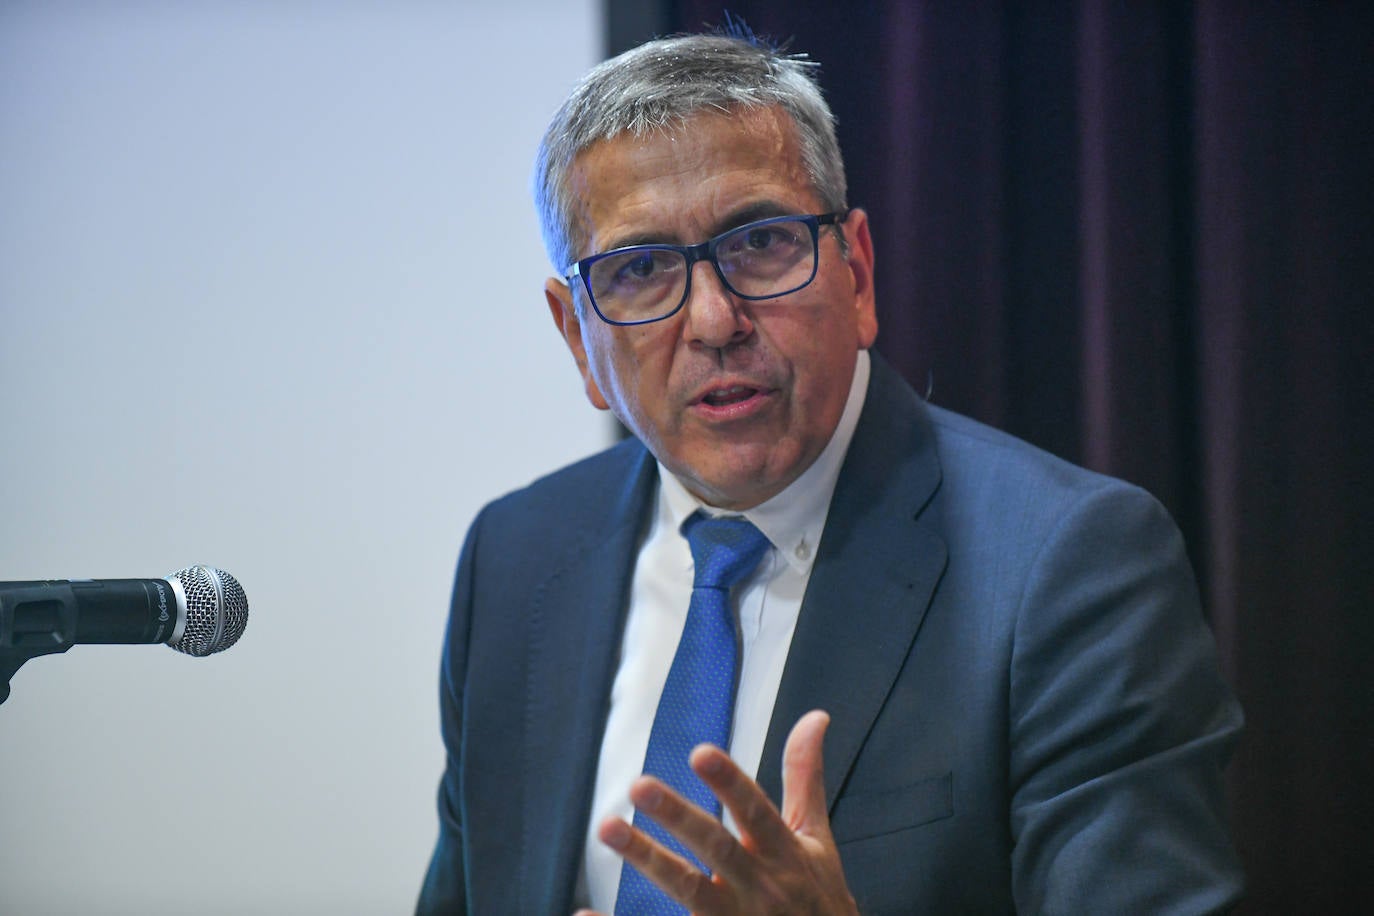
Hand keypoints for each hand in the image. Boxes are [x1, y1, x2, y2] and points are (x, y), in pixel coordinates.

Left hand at [575, 709, 857, 915]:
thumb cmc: (818, 900)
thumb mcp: (816, 839)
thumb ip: (805, 777)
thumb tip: (814, 718)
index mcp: (783, 853)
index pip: (756, 812)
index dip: (730, 783)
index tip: (700, 753)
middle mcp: (759, 887)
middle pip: (716, 848)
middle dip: (679, 817)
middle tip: (639, 785)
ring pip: (687, 890)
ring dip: (647, 860)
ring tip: (607, 829)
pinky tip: (584, 914)